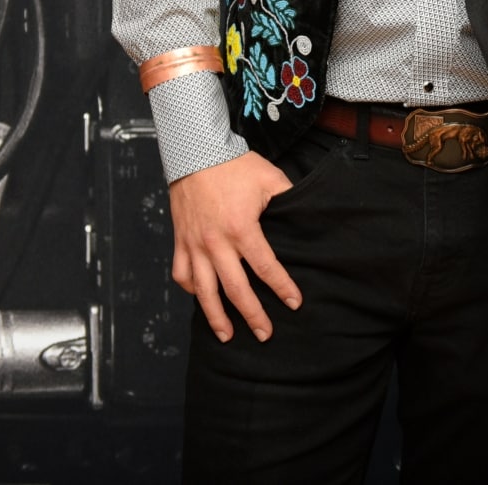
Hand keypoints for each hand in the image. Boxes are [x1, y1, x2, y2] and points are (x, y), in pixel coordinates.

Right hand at [167, 151, 300, 343]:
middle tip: (265, 334)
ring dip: (216, 316)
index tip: (294, 303)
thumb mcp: (270, 179)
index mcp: (242, 229)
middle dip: (252, 315)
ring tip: (227, 335)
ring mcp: (194, 245)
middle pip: (236, 289)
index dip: (282, 287)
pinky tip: (202, 298)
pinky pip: (182, 275)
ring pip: (204, 291)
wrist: (196, 153)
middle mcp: (216, 243)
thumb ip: (289, 199)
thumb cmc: (235, 165)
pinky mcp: (180, 242)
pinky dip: (191, 291)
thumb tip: (307, 215)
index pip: (266, 267)